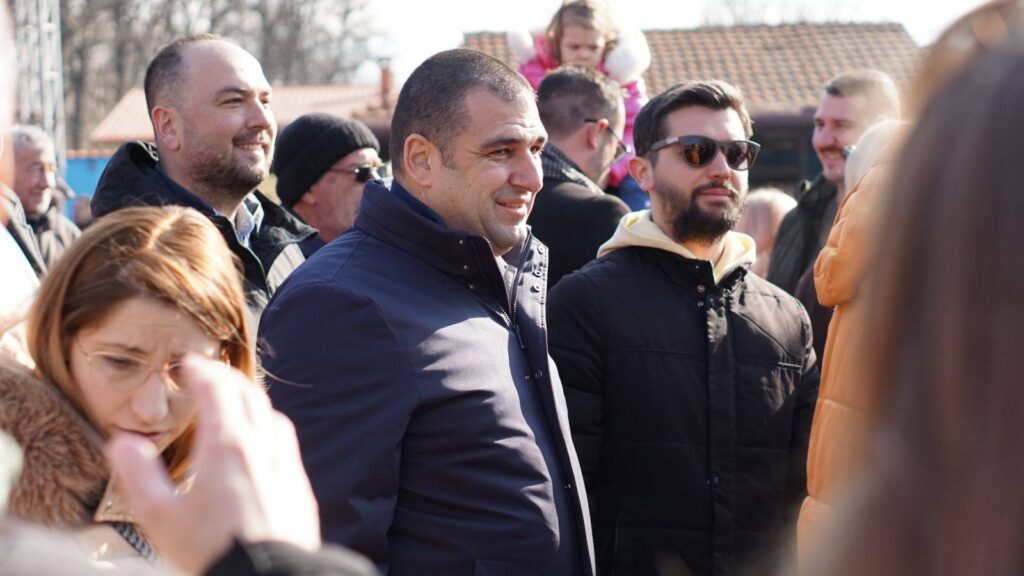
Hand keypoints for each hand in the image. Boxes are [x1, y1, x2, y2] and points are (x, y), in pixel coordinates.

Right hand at [106, 355, 320, 574]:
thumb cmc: (211, 550)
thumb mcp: (160, 517)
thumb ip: (139, 475)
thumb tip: (122, 442)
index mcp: (227, 446)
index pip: (216, 389)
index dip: (201, 370)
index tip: (187, 363)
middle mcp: (262, 446)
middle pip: (248, 394)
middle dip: (226, 378)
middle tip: (207, 375)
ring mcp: (285, 464)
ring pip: (271, 415)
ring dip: (251, 400)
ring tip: (233, 404)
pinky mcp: (299, 485)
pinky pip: (286, 441)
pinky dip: (269, 426)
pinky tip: (261, 443)